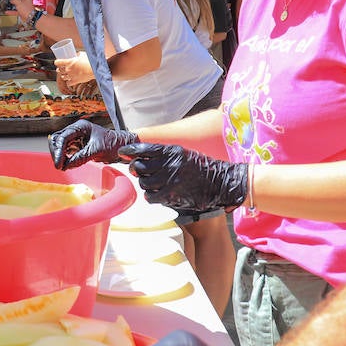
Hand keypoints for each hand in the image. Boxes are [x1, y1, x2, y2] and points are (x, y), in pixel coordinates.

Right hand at [9, 0, 32, 13]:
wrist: (31, 18)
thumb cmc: (28, 10)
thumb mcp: (19, 3)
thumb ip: (14, 0)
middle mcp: (25, 1)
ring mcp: (24, 6)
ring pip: (17, 3)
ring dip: (12, 4)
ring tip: (8, 3)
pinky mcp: (22, 11)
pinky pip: (16, 10)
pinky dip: (12, 11)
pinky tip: (7, 11)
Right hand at [50, 120, 137, 169]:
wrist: (122, 147)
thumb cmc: (113, 143)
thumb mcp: (97, 150)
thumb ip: (81, 157)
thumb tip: (67, 165)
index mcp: (80, 127)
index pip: (63, 137)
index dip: (58, 151)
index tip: (59, 163)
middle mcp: (76, 131)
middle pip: (57, 140)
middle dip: (56, 153)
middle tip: (59, 165)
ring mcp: (76, 138)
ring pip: (60, 146)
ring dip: (59, 156)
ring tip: (62, 166)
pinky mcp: (78, 146)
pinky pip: (66, 151)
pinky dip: (64, 158)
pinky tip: (67, 165)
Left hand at [54, 53, 92, 93]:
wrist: (94, 69)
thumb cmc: (89, 61)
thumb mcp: (82, 54)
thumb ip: (78, 54)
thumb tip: (77, 54)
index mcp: (68, 62)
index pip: (57, 62)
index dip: (56, 62)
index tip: (57, 62)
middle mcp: (68, 69)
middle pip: (59, 70)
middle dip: (59, 69)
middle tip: (60, 68)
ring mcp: (71, 76)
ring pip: (63, 77)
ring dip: (63, 76)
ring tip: (64, 75)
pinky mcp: (75, 81)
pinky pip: (68, 83)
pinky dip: (68, 82)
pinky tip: (69, 81)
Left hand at [120, 142, 247, 209]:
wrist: (222, 182)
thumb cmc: (202, 168)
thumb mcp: (184, 154)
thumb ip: (164, 154)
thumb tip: (140, 155)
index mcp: (172, 151)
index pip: (143, 148)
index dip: (130, 151)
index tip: (122, 153)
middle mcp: (170, 164)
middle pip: (139, 166)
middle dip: (135, 170)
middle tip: (138, 172)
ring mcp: (171, 180)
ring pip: (143, 182)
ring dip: (145, 184)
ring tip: (154, 184)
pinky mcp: (173, 195)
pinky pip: (151, 196)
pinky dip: (151, 196)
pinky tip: (157, 194)